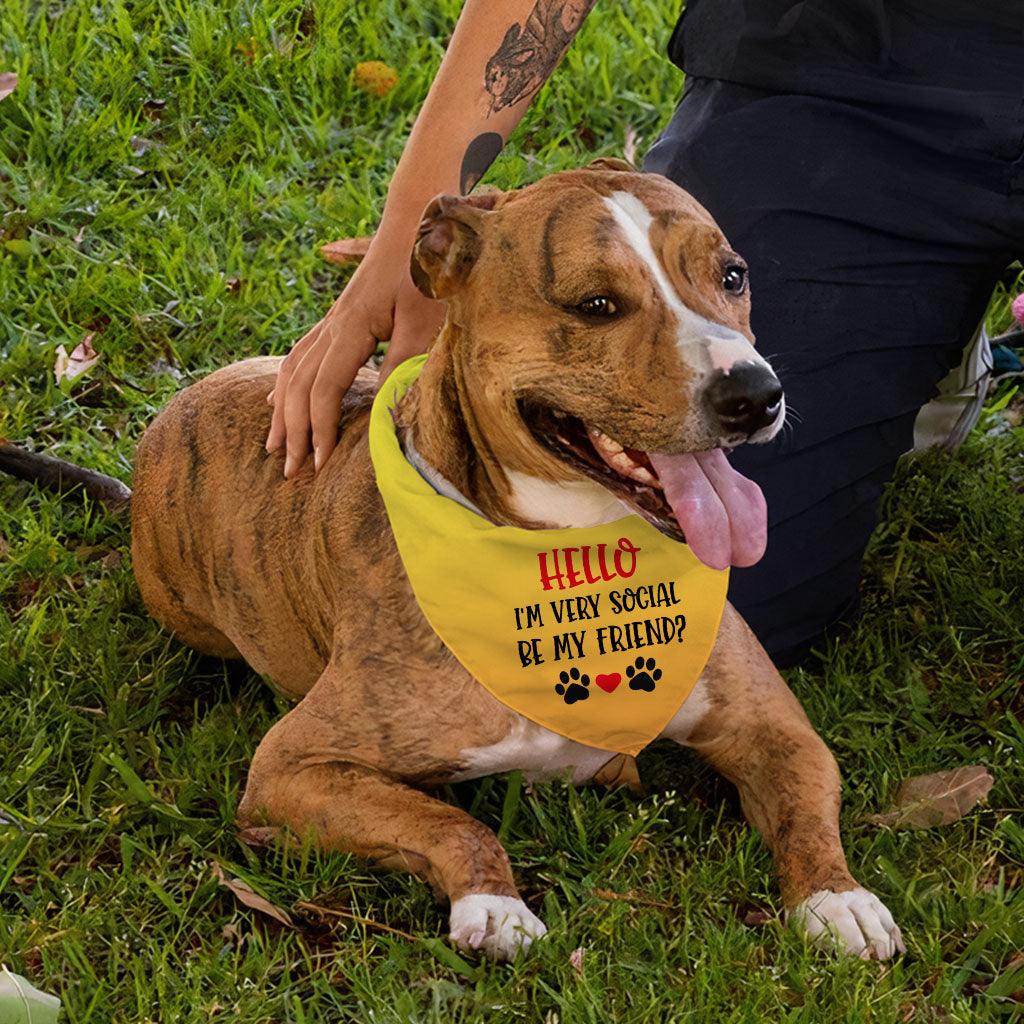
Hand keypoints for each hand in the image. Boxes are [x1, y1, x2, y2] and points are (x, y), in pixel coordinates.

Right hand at [266, 235, 445, 476]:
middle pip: (298, 384)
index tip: (321, 465)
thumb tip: (383, 415)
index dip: (320, 429)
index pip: (324, 389)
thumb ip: (403, 366)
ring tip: (275, 445)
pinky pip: (300, 355)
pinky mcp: (341, 317)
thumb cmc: (429, 270)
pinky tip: (279, 399)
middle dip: (293, 430)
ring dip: (283, 410)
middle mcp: (333, 324)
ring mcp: (333, 319)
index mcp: (350, 327)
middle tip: (290, 471)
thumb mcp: (425, 321)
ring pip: (293, 370)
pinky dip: (287, 383)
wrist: (421, 220)